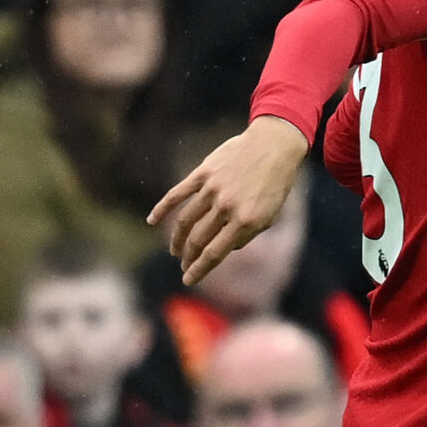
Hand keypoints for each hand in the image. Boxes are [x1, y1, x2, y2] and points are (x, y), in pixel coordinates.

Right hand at [151, 115, 311, 283]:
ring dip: (177, 239)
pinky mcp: (203, 173)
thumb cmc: (274, 184)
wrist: (274, 145)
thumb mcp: (269, 216)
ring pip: (185, 220)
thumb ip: (246, 235)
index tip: (189, 280)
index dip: (199, 269)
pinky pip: (177, 194)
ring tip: (175, 251)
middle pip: (198, 240)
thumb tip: (223, 249)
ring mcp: (213, 189)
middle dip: (189, 258)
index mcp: (246, 222)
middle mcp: (227, 207)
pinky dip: (162, 208)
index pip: (215, 253)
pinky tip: (152, 221)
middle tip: (184, 267)